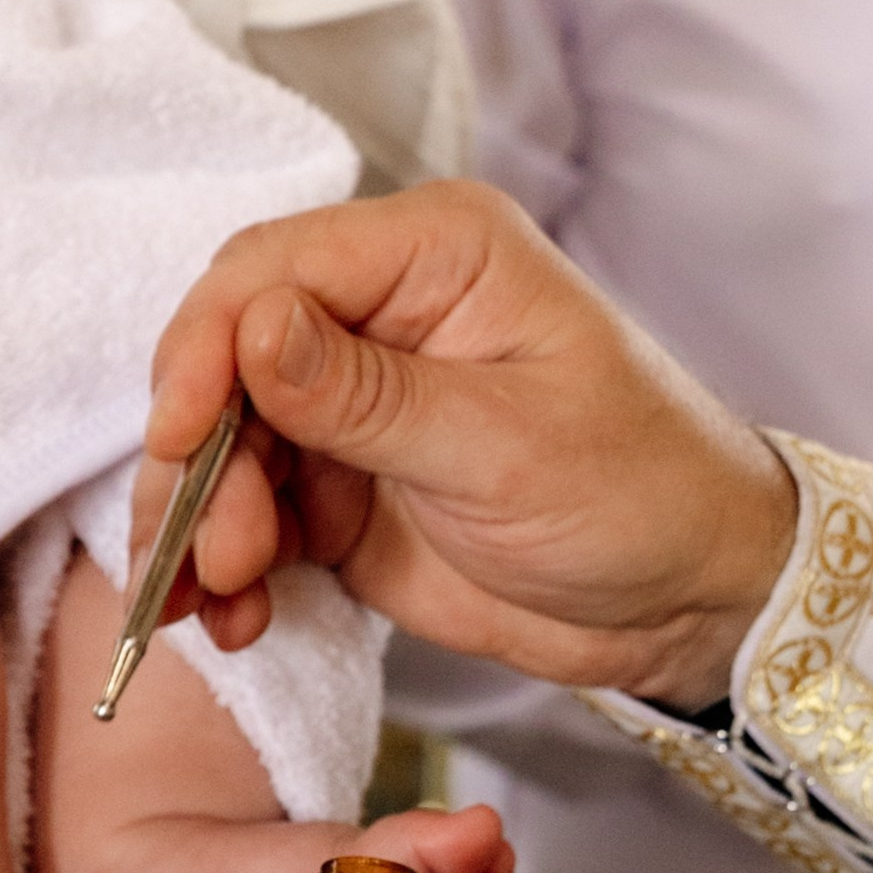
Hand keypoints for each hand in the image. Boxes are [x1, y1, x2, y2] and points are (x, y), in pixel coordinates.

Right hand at [137, 180, 797, 709]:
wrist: (693, 597)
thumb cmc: (640, 489)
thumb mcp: (504, 445)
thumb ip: (366, 393)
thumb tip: (249, 328)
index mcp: (435, 252)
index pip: (273, 269)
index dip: (205, 349)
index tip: (178, 439)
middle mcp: (381, 309)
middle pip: (226, 356)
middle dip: (200, 459)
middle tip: (213, 554)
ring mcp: (353, 401)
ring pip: (224, 442)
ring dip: (202, 524)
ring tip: (219, 606)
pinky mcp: (341, 482)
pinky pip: (250, 510)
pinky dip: (225, 565)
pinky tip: (230, 620)